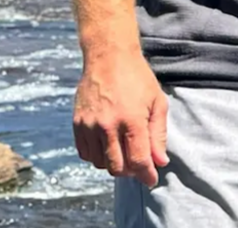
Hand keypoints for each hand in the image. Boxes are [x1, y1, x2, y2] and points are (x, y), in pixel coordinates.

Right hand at [73, 49, 169, 186]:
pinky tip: (108, 146)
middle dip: (131, 171)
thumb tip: (160, 161)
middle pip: (117, 167)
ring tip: (124, 151)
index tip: (152, 180)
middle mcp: (108, 126)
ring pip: (100, 163)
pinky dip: (97, 156)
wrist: (109, 57)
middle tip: (139, 164)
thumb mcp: (157, 101)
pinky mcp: (77, 124)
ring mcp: (90, 126)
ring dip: (114, 164)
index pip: (138, 160)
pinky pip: (85, 153)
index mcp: (132, 120)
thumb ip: (158, 133)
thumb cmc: (137, 77)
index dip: (146, 175)